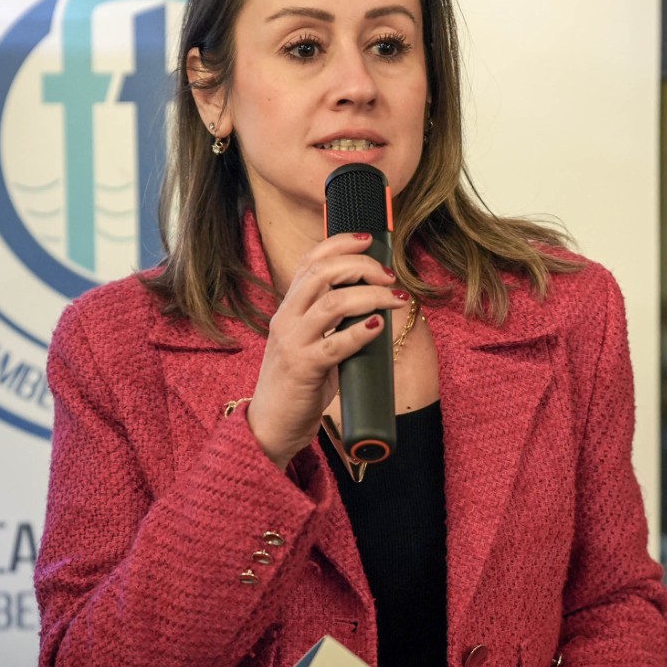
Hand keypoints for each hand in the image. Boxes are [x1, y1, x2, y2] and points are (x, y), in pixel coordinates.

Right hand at [246, 232, 403, 466]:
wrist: (270, 426)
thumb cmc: (297, 385)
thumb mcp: (309, 343)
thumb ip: (331, 322)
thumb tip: (373, 302)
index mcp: (288, 309)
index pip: (310, 261)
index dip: (339, 244)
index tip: (368, 239)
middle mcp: (286, 319)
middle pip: (322, 273)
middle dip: (361, 266)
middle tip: (389, 275)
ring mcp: (293, 343)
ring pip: (332, 303)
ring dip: (371, 295)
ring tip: (396, 297)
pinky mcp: (304, 369)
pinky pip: (336, 344)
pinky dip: (361, 331)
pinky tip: (379, 325)